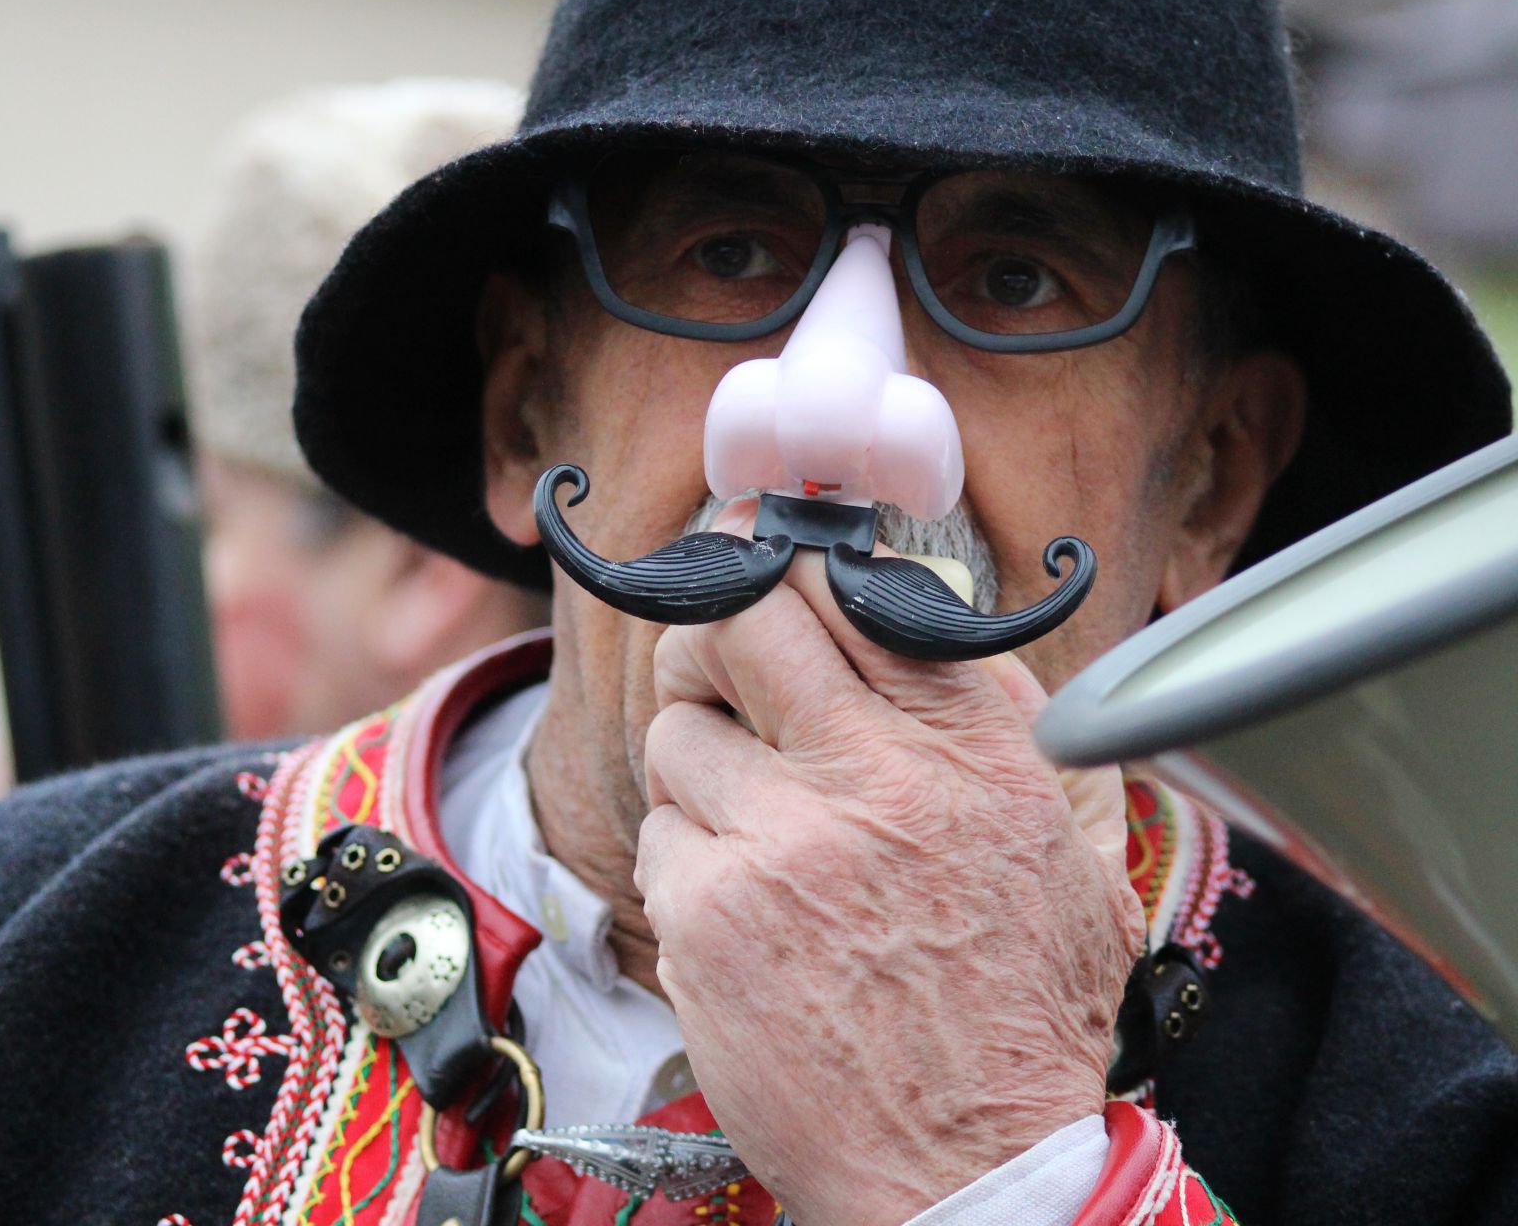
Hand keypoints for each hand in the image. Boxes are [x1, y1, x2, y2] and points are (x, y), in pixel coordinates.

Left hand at [636, 531, 1142, 1225]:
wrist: (969, 1171)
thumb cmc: (1017, 1020)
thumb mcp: (1074, 858)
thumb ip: (1011, 732)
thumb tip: (934, 623)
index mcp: (973, 751)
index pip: (858, 592)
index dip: (792, 569)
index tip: (760, 569)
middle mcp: (877, 775)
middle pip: (744, 623)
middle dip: (709, 630)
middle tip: (709, 662)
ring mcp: (784, 840)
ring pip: (680, 732)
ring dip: (700, 773)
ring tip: (752, 838)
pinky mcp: (710, 910)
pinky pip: (660, 832)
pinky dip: (686, 863)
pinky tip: (741, 917)